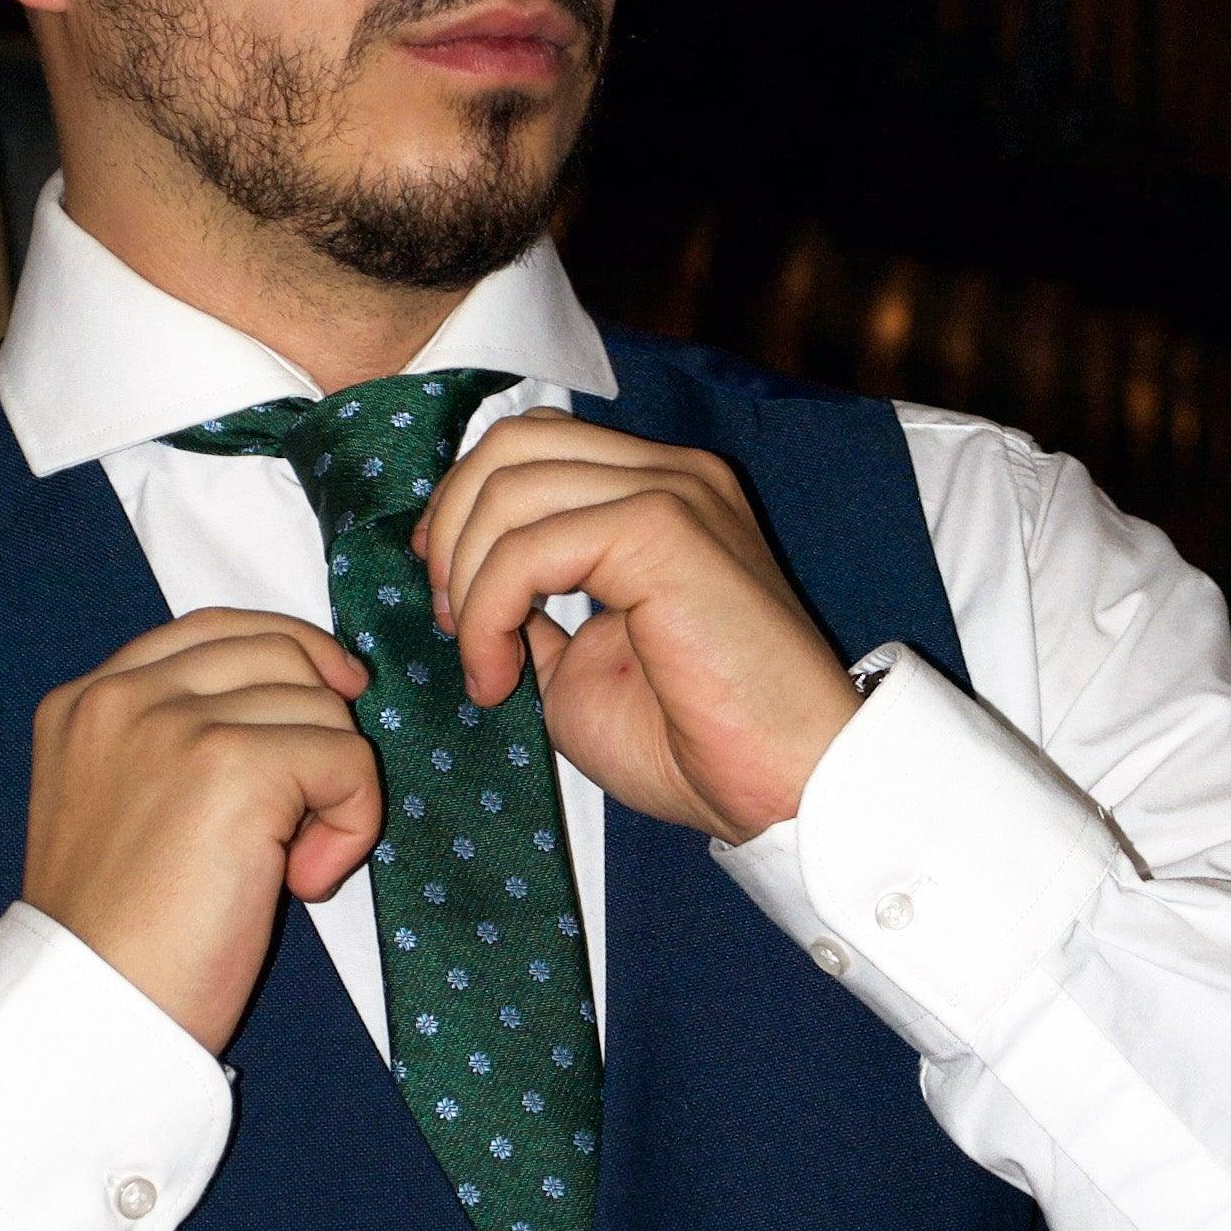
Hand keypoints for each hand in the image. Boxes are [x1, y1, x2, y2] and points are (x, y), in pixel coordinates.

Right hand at [23, 609, 378, 1054]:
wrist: (93, 1015)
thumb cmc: (123, 936)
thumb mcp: (126, 803)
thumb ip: (182, 735)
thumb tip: (314, 684)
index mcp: (86, 700)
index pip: (215, 627)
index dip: (290, 651)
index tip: (335, 695)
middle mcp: (122, 695)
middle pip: (279, 653)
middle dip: (316, 726)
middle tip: (295, 820)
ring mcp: (173, 723)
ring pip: (320, 706)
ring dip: (334, 787)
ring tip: (288, 864)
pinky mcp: (230, 765)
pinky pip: (347, 760)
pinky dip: (353, 822)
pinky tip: (302, 882)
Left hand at [411, 411, 860, 846]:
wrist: (785, 788)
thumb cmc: (697, 742)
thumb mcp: (582, 660)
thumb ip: (534, 605)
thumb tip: (465, 582)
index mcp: (662, 491)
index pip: (536, 442)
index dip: (465, 504)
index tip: (444, 589)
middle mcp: (672, 472)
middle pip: (511, 443)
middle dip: (451, 529)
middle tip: (448, 620)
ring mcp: (672, 491)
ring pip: (510, 486)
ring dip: (466, 583)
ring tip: (484, 663)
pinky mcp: (663, 529)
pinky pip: (530, 547)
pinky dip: (488, 613)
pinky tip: (500, 677)